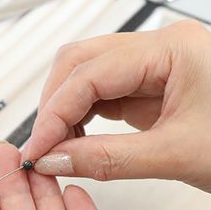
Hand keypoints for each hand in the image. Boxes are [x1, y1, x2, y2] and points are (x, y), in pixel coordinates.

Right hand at [24, 20, 210, 206]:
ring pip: (86, 79)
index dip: (54, 114)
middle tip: (39, 147)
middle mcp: (162, 51)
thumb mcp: (174, 157)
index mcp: (173, 50)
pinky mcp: (152, 91)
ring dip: (64, 113)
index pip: (89, 73)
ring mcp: (156, 69)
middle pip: (80, 64)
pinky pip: (101, 98)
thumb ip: (105, 159)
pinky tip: (73, 143)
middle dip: (53, 107)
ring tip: (54, 149)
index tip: (36, 149)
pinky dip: (80, 121)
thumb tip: (53, 159)